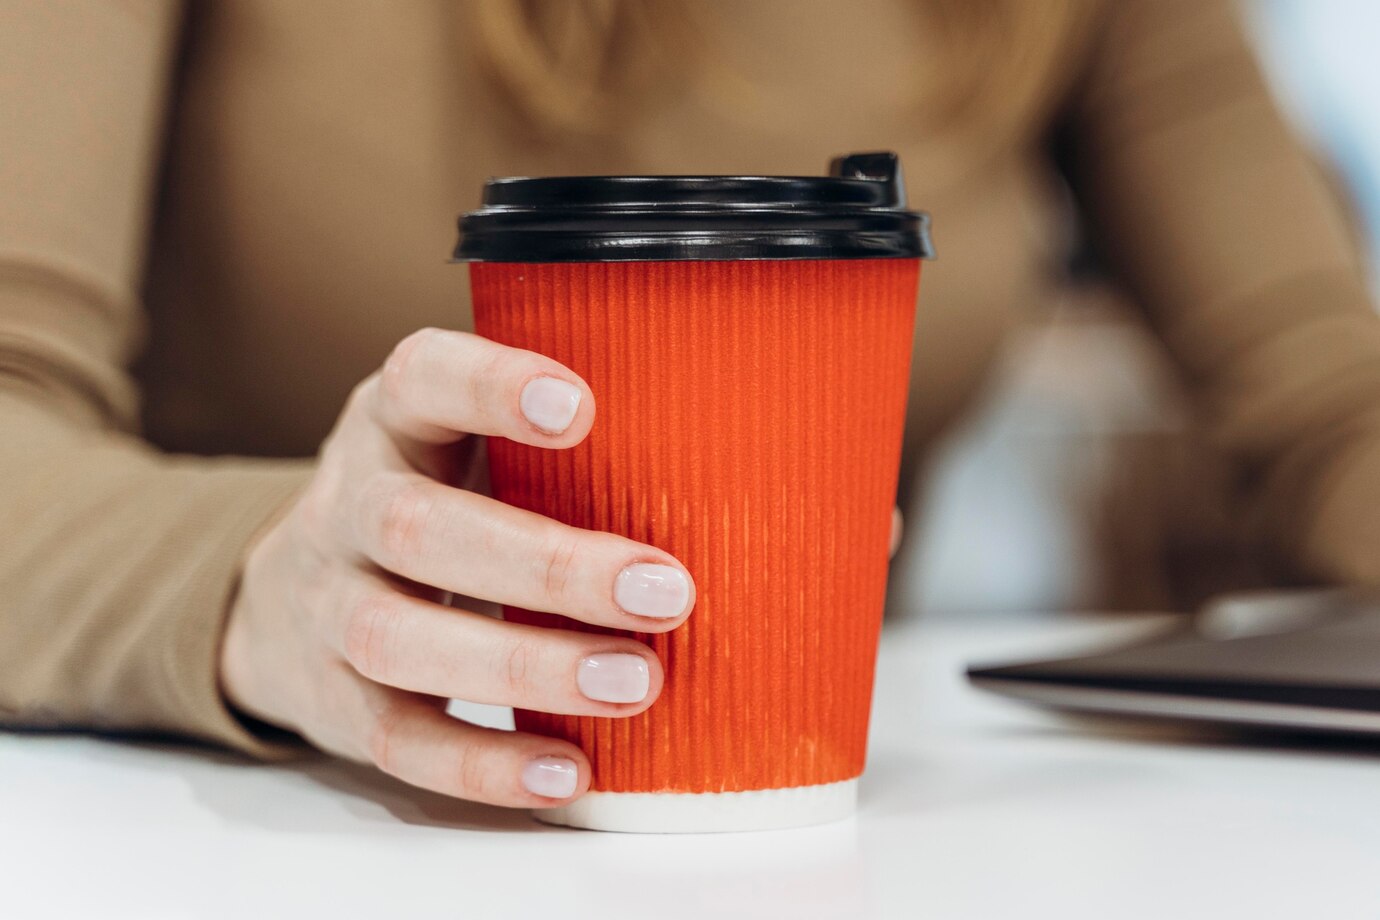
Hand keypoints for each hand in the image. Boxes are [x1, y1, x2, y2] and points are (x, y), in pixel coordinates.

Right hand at [219, 328, 695, 807]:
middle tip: (666, 591)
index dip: (490, 387)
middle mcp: (350, 507)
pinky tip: (568, 770)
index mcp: (393, 423)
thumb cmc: (433, 501)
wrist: (288, 597)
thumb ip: (557, 447)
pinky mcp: (332, 698)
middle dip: (547, 567)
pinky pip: (395, 737)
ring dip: (524, 666)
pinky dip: (481, 762)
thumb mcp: (467, 445)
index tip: (581, 408)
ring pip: (398, 638)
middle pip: (420, 529)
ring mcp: (329, 605)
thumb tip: (734, 461)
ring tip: (636, 684)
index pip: (422, 379)